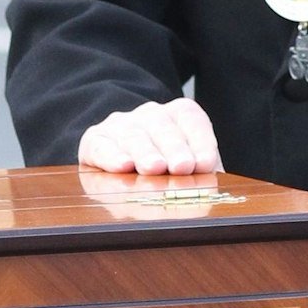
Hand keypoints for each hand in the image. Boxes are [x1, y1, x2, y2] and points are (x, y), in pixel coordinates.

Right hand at [78, 98, 221, 175]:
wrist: (122, 156)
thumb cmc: (167, 170)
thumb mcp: (191, 168)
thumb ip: (203, 175)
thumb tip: (213, 192)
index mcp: (179, 115)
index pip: (192, 120)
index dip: (201, 141)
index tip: (206, 164)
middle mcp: (150, 115)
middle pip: (163, 127)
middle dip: (174, 148)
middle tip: (182, 166)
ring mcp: (121, 125)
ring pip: (134, 136)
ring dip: (145, 153)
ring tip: (155, 168)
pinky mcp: (95, 139)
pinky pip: (101, 145)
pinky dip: (112, 156)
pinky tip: (122, 166)